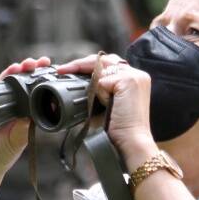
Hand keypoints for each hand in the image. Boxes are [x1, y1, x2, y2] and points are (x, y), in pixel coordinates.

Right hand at [0, 56, 48, 194]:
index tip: (46, 68)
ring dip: (8, 73)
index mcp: (20, 114)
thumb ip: (23, 130)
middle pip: (16, 83)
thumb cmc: (0, 157)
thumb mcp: (16, 142)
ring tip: (16, 67)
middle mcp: (8, 108)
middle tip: (33, 62)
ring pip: (0, 84)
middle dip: (24, 71)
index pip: (30, 91)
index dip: (37, 79)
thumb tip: (30, 117)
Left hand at [56, 54, 157, 168]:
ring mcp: (133, 75)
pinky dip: (100, 94)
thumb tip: (77, 88)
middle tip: (63, 70)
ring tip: (85, 91)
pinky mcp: (128, 81)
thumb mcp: (107, 105)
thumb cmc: (119, 128)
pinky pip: (102, 82)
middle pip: (103, 59)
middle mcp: (136, 73)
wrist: (131, 140)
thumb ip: (98, 92)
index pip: (107, 64)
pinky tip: (108, 105)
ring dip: (90, 81)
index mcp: (133, 78)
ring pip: (100, 68)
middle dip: (81, 64)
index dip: (87, 66)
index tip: (68, 70)